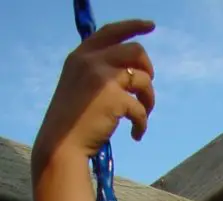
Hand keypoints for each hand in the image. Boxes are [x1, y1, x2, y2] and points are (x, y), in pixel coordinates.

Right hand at [33, 19, 155, 163]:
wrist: (62, 143)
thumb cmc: (72, 120)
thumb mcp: (78, 84)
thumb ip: (97, 71)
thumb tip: (129, 72)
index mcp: (81, 55)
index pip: (111, 32)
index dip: (133, 26)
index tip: (151, 26)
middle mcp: (92, 61)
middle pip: (136, 52)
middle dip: (149, 70)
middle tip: (146, 91)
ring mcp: (103, 78)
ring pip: (144, 79)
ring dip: (150, 99)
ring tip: (142, 117)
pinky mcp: (115, 99)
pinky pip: (141, 109)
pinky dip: (143, 124)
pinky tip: (136, 135)